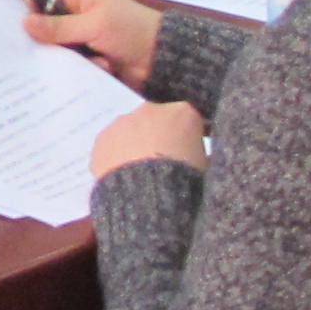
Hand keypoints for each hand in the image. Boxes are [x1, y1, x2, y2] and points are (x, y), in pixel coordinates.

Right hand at [25, 0, 162, 89]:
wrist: (163, 60)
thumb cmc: (130, 30)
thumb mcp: (94, 24)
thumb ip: (59, 26)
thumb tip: (24, 22)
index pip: (45, 0)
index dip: (30, 13)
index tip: (13, 29)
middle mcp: (79, 16)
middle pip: (48, 28)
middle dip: (45, 41)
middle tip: (31, 53)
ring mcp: (84, 39)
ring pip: (59, 49)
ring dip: (67, 58)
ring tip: (77, 62)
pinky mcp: (89, 60)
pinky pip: (72, 65)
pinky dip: (79, 69)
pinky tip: (90, 71)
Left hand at [91, 102, 206, 177]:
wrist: (147, 199)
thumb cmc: (186, 183)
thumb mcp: (209, 170)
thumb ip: (206, 157)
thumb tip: (205, 159)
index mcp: (184, 113)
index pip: (189, 119)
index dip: (190, 137)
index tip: (190, 153)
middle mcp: (151, 110)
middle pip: (158, 120)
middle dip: (161, 137)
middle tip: (163, 165)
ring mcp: (122, 122)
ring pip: (132, 130)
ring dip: (136, 145)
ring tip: (141, 174)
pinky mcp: (101, 139)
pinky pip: (112, 145)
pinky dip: (116, 156)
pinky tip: (122, 177)